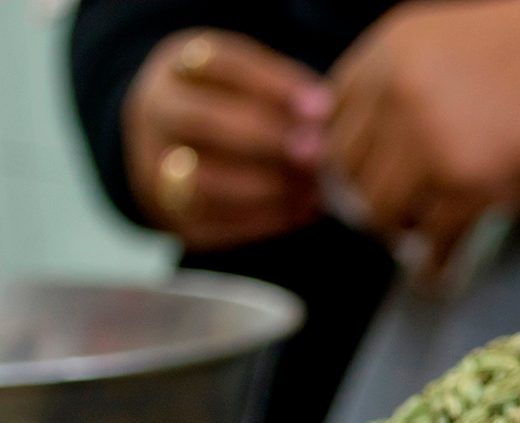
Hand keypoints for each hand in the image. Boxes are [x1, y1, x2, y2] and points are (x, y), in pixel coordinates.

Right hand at [123, 29, 331, 251]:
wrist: (177, 152)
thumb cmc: (232, 110)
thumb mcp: (249, 85)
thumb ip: (284, 95)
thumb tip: (327, 117)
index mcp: (179, 66)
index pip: (220, 64)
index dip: (273, 85)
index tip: (322, 108)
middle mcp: (158, 112)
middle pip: (204, 121)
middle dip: (267, 138)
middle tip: (316, 153)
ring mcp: (156, 166)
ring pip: (205, 180)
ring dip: (268, 188)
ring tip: (313, 188)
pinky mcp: (173, 216)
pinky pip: (216, 223)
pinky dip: (265, 220)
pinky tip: (302, 210)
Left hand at [327, 0, 519, 273]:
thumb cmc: (519, 49)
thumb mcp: (438, 41)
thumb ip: (397, 80)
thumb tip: (370, 141)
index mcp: (389, 54)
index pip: (336, 119)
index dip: (345, 156)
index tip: (358, 177)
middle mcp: (398, 97)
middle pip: (353, 171)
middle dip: (368, 198)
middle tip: (386, 216)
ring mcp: (428, 145)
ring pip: (384, 210)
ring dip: (398, 231)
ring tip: (414, 239)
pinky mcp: (463, 186)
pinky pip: (434, 238)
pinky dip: (434, 262)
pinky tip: (436, 272)